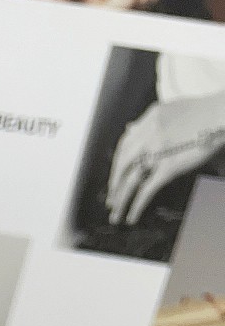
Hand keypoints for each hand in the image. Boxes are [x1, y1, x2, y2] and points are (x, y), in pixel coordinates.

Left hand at [106, 87, 224, 221]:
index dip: (118, 163)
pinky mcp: (169, 166)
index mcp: (149, 119)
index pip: (125, 144)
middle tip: (110, 200)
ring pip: (129, 180)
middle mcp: (149, 134)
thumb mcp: (172, 109)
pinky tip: (132, 216)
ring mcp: (157, 150)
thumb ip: (149, 120)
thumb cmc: (203, 111)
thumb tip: (128, 127)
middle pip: (122, 164)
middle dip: (114, 184)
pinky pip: (146, 190)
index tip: (115, 175)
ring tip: (115, 215)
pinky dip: (136, 205)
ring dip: (120, 200)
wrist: (222, 112)